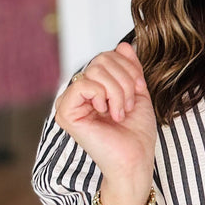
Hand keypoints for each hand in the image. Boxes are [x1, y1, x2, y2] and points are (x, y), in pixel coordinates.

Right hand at [55, 42, 156, 204]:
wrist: (135, 160)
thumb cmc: (136, 133)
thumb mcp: (137, 93)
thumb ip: (129, 69)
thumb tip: (122, 45)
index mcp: (94, 88)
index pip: (107, 56)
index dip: (128, 67)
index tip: (139, 88)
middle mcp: (79, 93)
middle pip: (101, 59)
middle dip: (125, 80)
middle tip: (128, 105)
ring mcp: (70, 102)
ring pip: (95, 69)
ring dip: (119, 91)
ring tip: (120, 113)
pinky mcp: (66, 112)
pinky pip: (84, 84)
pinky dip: (104, 96)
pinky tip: (107, 113)